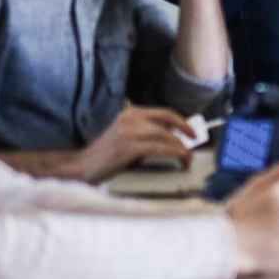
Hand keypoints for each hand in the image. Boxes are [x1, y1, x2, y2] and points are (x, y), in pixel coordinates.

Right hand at [74, 106, 197, 181]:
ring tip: (187, 157)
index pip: (163, 112)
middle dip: (185, 130)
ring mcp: (129, 132)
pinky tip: (180, 159)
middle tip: (195, 142)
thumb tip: (174, 138)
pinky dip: (174, 153)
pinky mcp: (129, 147)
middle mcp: (130, 118)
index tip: (192, 131)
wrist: (84, 166)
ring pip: (165, 134)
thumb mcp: (129, 137)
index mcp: (131, 113)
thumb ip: (148, 134)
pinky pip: (159, 147)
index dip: (182, 121)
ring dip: (181, 147)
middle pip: (167, 119)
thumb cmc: (107, 155)